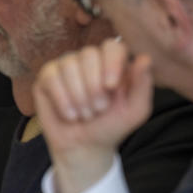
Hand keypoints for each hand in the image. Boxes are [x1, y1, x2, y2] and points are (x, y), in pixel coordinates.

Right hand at [33, 38, 153, 192]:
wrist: (84, 146)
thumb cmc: (110, 126)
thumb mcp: (135, 111)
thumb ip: (143, 85)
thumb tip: (145, 58)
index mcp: (112, 62)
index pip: (112, 46)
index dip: (111, 63)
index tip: (110, 87)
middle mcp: (88, 59)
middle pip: (88, 54)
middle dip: (93, 86)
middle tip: (99, 109)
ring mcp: (66, 65)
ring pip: (68, 65)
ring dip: (78, 96)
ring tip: (84, 114)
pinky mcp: (47, 76)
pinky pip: (51, 77)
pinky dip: (62, 100)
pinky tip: (70, 114)